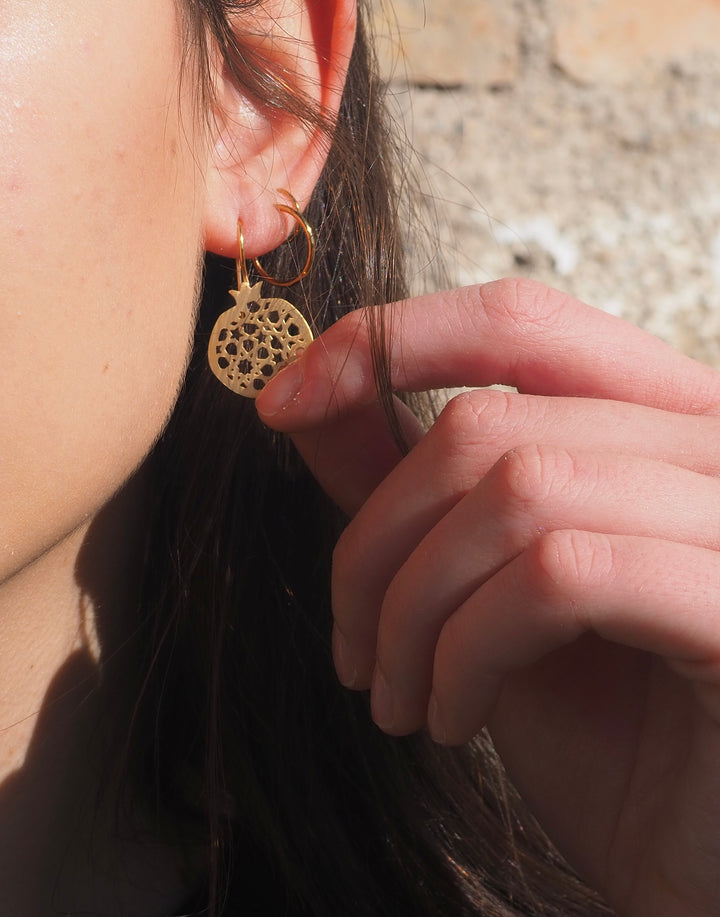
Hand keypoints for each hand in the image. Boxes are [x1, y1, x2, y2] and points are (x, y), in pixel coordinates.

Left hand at [257, 279, 719, 915]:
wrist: (686, 864)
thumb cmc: (600, 728)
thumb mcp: (482, 585)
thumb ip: (404, 477)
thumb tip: (308, 393)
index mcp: (660, 426)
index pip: (523, 323)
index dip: (391, 341)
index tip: (283, 397)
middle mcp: (715, 449)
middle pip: (491, 424)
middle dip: (379, 539)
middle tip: (350, 642)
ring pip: (516, 491)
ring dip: (414, 606)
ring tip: (395, 693)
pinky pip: (559, 574)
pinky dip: (469, 649)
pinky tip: (452, 716)